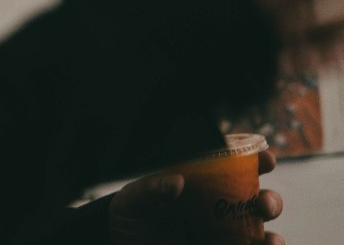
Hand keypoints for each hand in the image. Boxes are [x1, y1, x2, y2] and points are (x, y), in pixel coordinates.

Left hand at [109, 150, 283, 243]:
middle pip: (256, 202)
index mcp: (200, 185)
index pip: (234, 168)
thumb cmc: (129, 216)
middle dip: (270, 201)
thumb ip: (151, 188)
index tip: (266, 159)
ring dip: (272, 237)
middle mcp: (217, 209)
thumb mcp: (133, 199)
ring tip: (271, 241)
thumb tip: (177, 182)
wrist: (122, 244)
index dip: (256, 161)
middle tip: (264, 204)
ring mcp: (220, 235)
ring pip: (259, 235)